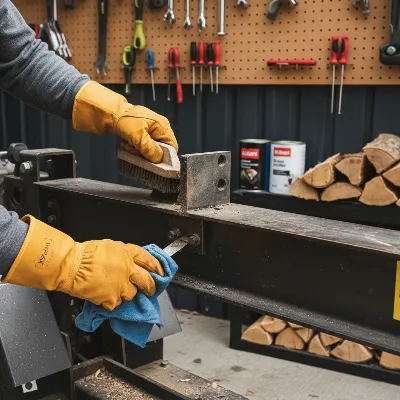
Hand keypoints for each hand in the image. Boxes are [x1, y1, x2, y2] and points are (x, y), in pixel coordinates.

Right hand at [4, 215, 163, 310]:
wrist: (71, 266)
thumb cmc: (84, 254)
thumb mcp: (109, 246)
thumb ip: (122, 254)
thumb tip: (127, 259)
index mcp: (128, 253)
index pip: (149, 259)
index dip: (157, 266)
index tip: (160, 272)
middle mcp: (128, 269)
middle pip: (148, 280)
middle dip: (151, 287)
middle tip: (151, 290)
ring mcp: (121, 285)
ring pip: (132, 294)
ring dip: (126, 293)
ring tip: (116, 290)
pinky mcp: (112, 298)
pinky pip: (117, 303)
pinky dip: (111, 301)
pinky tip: (104, 296)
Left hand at [72, 81, 177, 162]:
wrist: (110, 112)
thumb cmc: (124, 120)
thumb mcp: (137, 135)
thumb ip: (149, 148)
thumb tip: (159, 159)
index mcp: (162, 125)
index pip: (172, 146)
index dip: (164, 156)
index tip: (153, 161)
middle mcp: (159, 128)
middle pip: (161, 149)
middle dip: (149, 153)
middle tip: (137, 151)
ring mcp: (152, 131)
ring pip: (151, 149)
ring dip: (140, 151)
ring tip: (130, 146)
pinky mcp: (144, 133)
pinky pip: (144, 146)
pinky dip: (136, 148)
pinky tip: (128, 144)